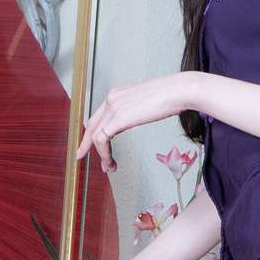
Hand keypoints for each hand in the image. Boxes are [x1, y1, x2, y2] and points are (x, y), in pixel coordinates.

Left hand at [75, 73, 196, 174]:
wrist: (177, 91)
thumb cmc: (171, 96)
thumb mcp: (147, 103)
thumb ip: (136, 111)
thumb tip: (138, 118)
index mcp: (117, 94)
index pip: (99, 116)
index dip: (93, 132)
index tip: (95, 145)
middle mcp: (112, 99)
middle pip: (91, 125)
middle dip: (87, 143)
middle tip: (82, 156)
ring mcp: (113, 108)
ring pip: (95, 135)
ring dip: (101, 155)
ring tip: (109, 168)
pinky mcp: (117, 118)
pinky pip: (102, 140)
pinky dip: (104, 154)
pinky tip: (111, 162)